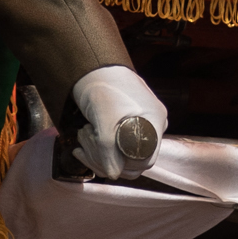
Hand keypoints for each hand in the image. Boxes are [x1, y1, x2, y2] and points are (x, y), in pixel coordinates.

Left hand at [72, 64, 167, 180]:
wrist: (92, 65)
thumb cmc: (101, 86)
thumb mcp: (103, 119)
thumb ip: (107, 149)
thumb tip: (113, 174)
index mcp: (155, 122)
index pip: (143, 160)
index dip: (120, 163)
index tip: (98, 152)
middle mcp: (153, 126)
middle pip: (132, 161)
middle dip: (104, 157)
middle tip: (84, 143)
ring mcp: (142, 125)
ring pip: (122, 155)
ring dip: (98, 152)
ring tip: (82, 135)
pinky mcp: (128, 124)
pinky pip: (117, 147)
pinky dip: (98, 147)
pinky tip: (83, 138)